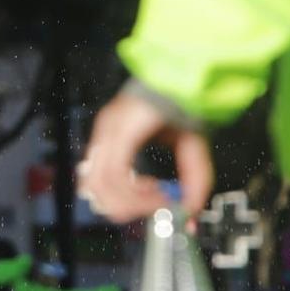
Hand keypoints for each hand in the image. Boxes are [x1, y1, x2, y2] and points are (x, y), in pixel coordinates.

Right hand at [77, 88, 213, 223]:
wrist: (169, 80)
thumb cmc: (178, 100)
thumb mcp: (194, 139)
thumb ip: (197, 177)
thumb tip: (192, 210)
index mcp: (127, 125)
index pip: (114, 174)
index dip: (137, 197)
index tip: (162, 203)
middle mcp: (107, 130)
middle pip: (98, 184)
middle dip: (128, 204)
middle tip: (156, 205)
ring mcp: (101, 135)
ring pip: (92, 184)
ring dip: (121, 199)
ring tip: (150, 193)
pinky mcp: (103, 142)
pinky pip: (96, 176)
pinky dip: (117, 190)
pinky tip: (141, 185)